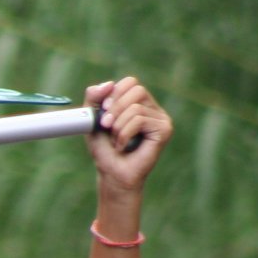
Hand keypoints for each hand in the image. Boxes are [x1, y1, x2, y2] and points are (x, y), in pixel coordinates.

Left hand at [85, 76, 169, 192]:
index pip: (130, 82)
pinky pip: (140, 120)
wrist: (111, 174)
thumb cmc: (104, 149)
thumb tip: (109, 83)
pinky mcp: (165, 129)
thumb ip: (94, 97)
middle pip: (136, 90)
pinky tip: (123, 146)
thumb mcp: (93, 119)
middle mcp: (153, 108)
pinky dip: (125, 134)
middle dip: (115, 108)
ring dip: (118, 126)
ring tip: (116, 141)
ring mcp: (161, 118)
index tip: (103, 110)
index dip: (114, 93)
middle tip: (106, 126)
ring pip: (135, 108)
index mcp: (139, 102)